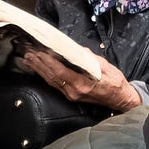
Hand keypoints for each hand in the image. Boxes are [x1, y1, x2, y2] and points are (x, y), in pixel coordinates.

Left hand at [22, 51, 143, 112]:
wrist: (121, 99)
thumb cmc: (115, 83)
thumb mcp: (105, 66)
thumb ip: (89, 58)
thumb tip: (75, 49)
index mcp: (82, 84)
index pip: (60, 72)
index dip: (48, 62)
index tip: (39, 52)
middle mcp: (74, 91)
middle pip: (52, 76)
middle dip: (39, 64)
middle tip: (28, 53)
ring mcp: (71, 95)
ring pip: (51, 81)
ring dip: (39, 69)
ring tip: (28, 60)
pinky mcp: (71, 95)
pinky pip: (55, 84)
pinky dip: (45, 75)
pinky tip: (39, 70)